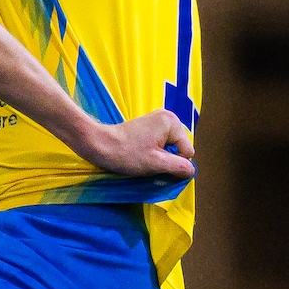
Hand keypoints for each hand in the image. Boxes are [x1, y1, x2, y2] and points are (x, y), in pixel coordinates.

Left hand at [76, 108, 196, 179]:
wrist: (97, 144)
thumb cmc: (125, 154)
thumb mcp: (157, 163)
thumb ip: (179, 167)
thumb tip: (192, 171)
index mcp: (172, 122)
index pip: (187, 152)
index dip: (174, 164)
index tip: (155, 165)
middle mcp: (167, 117)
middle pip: (178, 149)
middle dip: (166, 160)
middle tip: (147, 162)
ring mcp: (156, 121)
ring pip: (168, 149)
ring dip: (158, 158)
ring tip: (141, 158)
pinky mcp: (147, 127)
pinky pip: (158, 145)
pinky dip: (151, 153)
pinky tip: (139, 155)